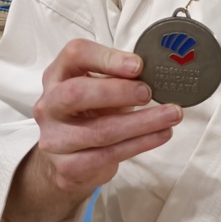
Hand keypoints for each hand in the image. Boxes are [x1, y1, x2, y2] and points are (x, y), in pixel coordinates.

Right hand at [4, 40, 181, 221]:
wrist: (65, 160)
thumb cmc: (88, 114)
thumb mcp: (98, 88)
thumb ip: (118, 77)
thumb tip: (155, 73)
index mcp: (57, 75)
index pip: (75, 54)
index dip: (107, 58)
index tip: (138, 65)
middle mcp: (48, 105)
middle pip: (77, 93)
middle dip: (118, 92)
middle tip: (148, 93)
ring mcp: (54, 138)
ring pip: (100, 131)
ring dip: (142, 122)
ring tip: (172, 115)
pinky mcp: (68, 167)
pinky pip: (109, 155)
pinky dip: (140, 143)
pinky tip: (161, 134)